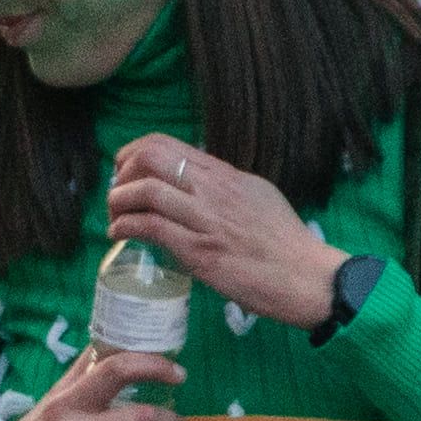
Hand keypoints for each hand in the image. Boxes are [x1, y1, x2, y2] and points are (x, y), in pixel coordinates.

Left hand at [102, 136, 343, 330]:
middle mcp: (214, 189)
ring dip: (118, 202)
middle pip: (151, 158)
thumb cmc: (284, 242)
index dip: (134, 152)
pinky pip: (151, 228)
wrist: (306, 276)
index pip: (168, 144)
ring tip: (115, 216)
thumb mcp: (256, 196)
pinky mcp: (200, 251)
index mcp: (226, 174)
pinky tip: (119, 234)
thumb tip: (193, 181)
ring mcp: (206, 219)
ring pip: (146, 191)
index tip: (126, 170)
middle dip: (122, 172)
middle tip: (117, 193)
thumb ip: (223, 187)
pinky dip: (126, 227)